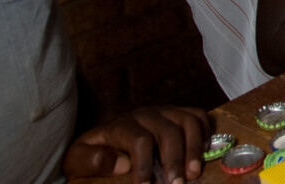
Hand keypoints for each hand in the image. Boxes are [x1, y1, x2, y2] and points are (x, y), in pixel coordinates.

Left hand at [61, 106, 209, 182]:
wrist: (102, 141)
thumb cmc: (92, 154)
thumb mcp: (78, 160)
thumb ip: (92, 161)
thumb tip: (122, 164)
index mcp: (120, 125)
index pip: (139, 140)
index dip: (144, 165)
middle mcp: (146, 114)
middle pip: (168, 131)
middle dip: (175, 160)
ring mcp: (165, 112)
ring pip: (188, 121)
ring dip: (194, 148)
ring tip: (194, 173)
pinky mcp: (178, 114)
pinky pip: (199, 115)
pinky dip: (206, 132)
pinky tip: (204, 153)